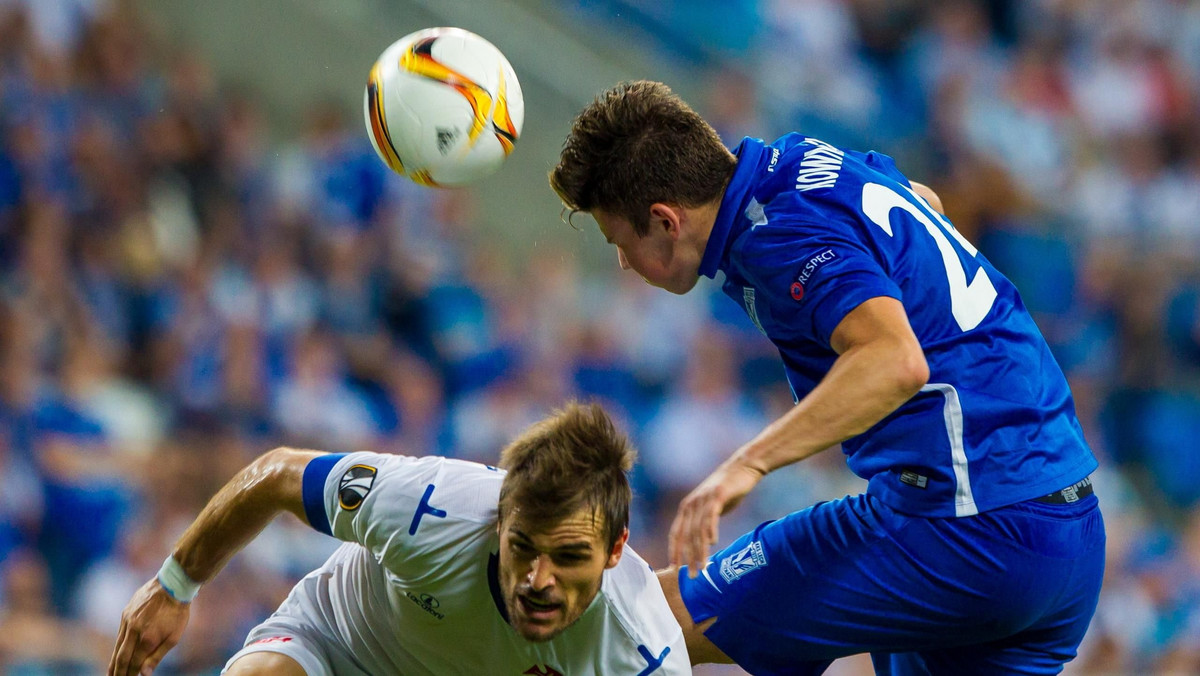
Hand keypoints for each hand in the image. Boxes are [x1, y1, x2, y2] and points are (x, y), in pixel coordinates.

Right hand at [108, 578, 190, 675]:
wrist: (172, 585)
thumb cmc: (177, 612)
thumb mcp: (174, 637)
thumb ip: (157, 656)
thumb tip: (144, 674)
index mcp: (148, 638)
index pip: (134, 663)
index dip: (130, 674)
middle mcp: (134, 630)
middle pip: (122, 657)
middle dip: (118, 672)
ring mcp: (128, 621)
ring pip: (118, 645)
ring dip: (113, 661)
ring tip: (110, 673)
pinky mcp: (125, 613)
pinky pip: (120, 633)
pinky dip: (117, 645)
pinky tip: (116, 653)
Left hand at [668, 459, 764, 576]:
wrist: (743, 468)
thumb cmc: (728, 490)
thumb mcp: (711, 508)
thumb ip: (704, 522)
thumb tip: (702, 543)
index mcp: (686, 508)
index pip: (675, 534)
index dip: (674, 551)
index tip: (674, 568)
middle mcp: (691, 504)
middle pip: (686, 536)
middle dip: (688, 558)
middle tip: (692, 576)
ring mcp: (703, 499)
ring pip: (698, 530)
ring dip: (700, 551)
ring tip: (703, 567)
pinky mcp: (717, 495)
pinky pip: (711, 516)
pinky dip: (710, 530)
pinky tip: (713, 543)